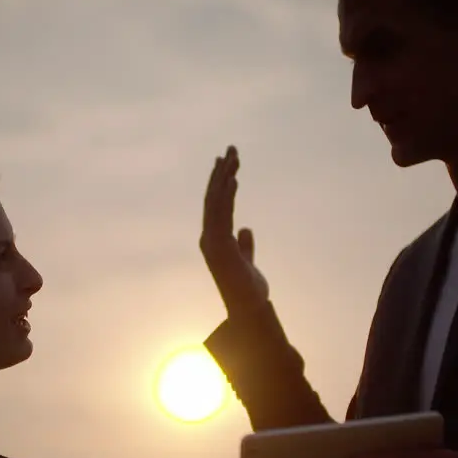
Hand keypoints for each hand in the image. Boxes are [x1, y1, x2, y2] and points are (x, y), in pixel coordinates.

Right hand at [200, 145, 268, 315]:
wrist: (249, 309)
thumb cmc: (248, 290)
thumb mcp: (247, 261)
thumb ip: (245, 245)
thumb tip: (245, 229)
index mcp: (214, 240)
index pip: (215, 205)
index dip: (220, 182)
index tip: (227, 162)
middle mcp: (209, 238)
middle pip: (213, 197)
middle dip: (221, 172)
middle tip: (231, 149)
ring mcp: (212, 241)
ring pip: (216, 201)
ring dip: (225, 177)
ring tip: (234, 156)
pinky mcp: (219, 246)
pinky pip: (222, 214)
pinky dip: (226, 194)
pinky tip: (234, 178)